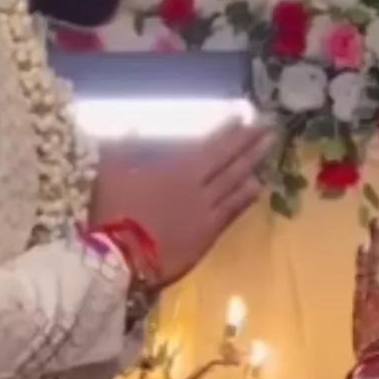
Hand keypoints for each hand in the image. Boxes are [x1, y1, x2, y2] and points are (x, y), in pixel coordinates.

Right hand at [92, 119, 271, 288]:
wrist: (118, 260)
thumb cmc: (110, 213)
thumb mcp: (110, 173)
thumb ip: (123, 148)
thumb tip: (130, 128)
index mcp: (179, 169)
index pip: (213, 146)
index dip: (231, 132)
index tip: (245, 118)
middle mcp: (200, 188)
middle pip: (231, 164)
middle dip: (250, 145)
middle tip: (268, 130)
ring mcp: (206, 213)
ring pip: (236, 186)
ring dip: (252, 168)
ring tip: (267, 154)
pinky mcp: (206, 238)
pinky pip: (231, 213)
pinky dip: (245, 199)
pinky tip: (256, 190)